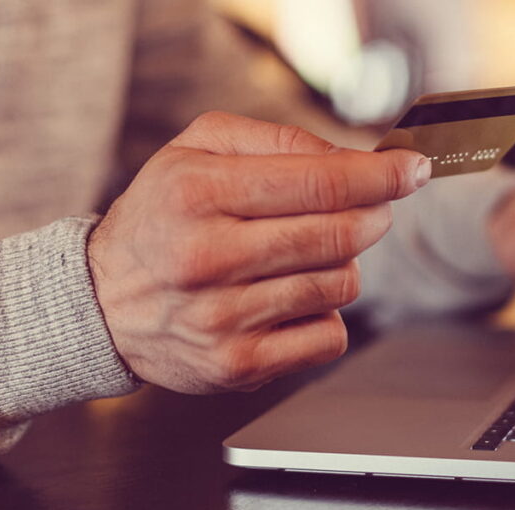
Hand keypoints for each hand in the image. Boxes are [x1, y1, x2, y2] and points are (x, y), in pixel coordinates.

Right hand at [87, 112, 430, 392]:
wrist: (102, 302)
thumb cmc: (160, 217)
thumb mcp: (196, 150)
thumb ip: (276, 139)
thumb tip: (354, 158)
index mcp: (198, 193)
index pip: (319, 183)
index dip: (381, 175)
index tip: (412, 169)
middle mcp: (209, 257)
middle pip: (338, 235)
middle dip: (372, 215)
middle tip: (372, 208)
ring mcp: (223, 318)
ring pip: (340, 286)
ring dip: (343, 265)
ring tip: (305, 256)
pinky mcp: (237, 364)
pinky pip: (329, 337)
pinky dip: (326, 315)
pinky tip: (291, 301)